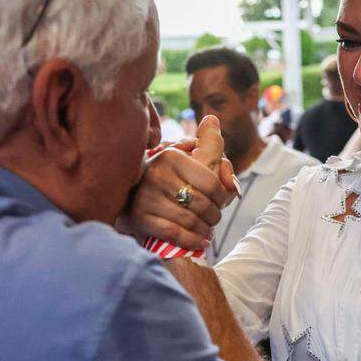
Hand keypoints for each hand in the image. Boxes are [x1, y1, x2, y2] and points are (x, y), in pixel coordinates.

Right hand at [120, 115, 236, 249]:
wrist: (137, 199)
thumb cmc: (174, 178)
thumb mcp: (193, 158)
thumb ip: (212, 147)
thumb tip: (213, 120)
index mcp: (172, 156)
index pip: (211, 182)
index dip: (223, 196)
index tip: (222, 201)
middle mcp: (157, 174)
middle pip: (202, 203)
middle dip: (214, 215)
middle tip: (214, 218)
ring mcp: (146, 196)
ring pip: (189, 220)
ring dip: (204, 229)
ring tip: (207, 229)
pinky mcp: (140, 217)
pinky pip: (174, 234)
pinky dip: (192, 240)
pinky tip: (200, 240)